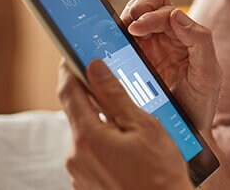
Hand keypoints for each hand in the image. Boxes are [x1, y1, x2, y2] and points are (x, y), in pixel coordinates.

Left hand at [57, 59, 191, 189]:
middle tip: (117, 85)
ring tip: (133, 123)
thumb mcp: (144, 126)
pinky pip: (92, 154)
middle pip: (79, 114)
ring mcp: (79, 172)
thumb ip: (116, 95)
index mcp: (87, 137)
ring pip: (87, 134)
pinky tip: (131, 147)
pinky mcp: (86, 183)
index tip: (73, 53)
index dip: (70, 68)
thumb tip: (95, 67)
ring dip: (104, 123)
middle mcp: (76, 155)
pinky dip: (107, 144)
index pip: (69, 92)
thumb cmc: (160, 172)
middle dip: (95, 98)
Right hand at [121, 0, 221, 131]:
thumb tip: (177, 15)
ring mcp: (144, 50)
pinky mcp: (127, 65)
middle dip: (136, 8)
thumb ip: (200, 42)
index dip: (150, 13)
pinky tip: (105, 50)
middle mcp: (163, 38)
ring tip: (117, 36)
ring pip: (128, 21)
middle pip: (146, 5)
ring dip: (121, 23)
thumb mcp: (208, 74)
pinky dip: (109, 42)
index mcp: (184, 35)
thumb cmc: (201, 104)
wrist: (185, 136)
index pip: (165, 8)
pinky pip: (115, 46)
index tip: (138, 28)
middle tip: (128, 26)